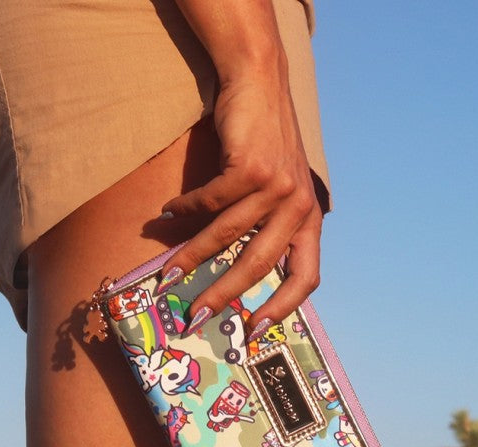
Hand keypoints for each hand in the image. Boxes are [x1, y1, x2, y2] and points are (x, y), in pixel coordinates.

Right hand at [159, 70, 322, 335]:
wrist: (260, 85)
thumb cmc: (266, 145)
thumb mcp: (280, 190)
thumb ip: (269, 228)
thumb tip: (234, 275)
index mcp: (310, 220)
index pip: (306, 277)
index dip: (283, 307)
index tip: (255, 330)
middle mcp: (298, 207)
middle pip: (258, 266)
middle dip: (222, 295)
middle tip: (195, 316)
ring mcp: (276, 187)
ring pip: (226, 236)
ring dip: (191, 257)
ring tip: (168, 275)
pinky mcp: (250, 168)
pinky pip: (208, 202)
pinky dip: (184, 210)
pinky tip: (167, 213)